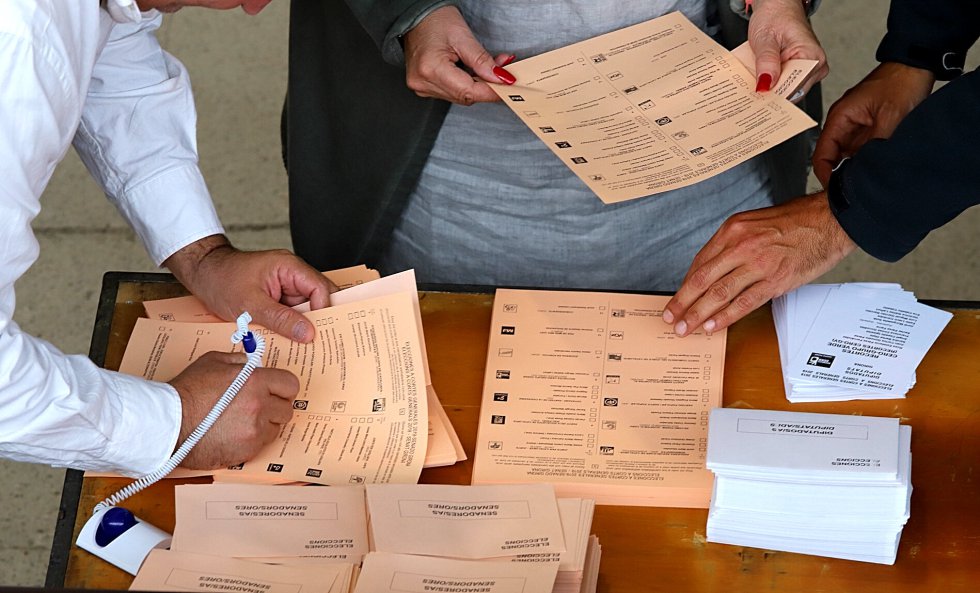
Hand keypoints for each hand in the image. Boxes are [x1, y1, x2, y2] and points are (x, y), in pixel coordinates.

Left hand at [164, 235, 335, 342]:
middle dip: (317, 321)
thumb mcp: (250, 304)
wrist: (201, 274)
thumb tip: (308, 333)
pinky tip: (287, 341)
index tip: (319, 333)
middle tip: (317, 343)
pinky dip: (290, 328)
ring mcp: (285, 288)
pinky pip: (291, 315)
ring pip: (305, 310)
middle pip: (317, 300)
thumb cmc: (221, 279)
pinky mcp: (277, 299)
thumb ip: (281, 319)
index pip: (320, 289)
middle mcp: (292, 276)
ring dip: (301, 327)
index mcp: (290, 267)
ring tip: (301, 346)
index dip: (324, 311)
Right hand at [169, 351, 297, 468]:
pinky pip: (262, 444)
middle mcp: (260, 406)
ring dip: (265, 424)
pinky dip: (252, 439)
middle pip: (286, 408)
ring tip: (243, 421)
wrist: (169, 423)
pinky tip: (235, 433)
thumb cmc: (187, 391)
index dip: (283, 387)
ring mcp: (255, 431)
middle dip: (275, 406)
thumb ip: (239, 360)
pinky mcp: (248, 451)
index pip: (290, 384)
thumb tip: (253, 363)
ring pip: (276, 428)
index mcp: (255, 382)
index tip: (276, 390)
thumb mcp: (213, 361)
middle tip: (259, 406)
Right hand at [403, 5, 515, 104]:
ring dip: (477, 85)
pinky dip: (465, 84)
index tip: (507, 86)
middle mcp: (423, 82)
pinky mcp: (424, 87)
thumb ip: (482, 61)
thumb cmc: (434, 20)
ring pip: (460, 96)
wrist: (416, 17)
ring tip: (484, 67)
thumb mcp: (463, 36)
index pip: (469, 91)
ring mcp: (422, 87)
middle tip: (500, 69)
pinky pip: (451, 92)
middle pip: (465, 96)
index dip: (491, 91)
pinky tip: (470, 72)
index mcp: (431, 69)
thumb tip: (499, 78)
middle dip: (486, 85)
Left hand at [662, 192, 855, 335]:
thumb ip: (732, 245)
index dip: (685, 286)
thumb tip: (713, 271)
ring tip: (685, 328)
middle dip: (682, 303)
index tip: (676, 300)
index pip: (700, 263)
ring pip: (719, 293)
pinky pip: (744, 303)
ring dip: (698, 314)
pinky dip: (725, 317)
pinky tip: (712, 326)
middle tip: (670, 319)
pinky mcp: (775, 281)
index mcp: (732, 230)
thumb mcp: (753, 223)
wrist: (828, 221)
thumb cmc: (794, 222)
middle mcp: (741, 246)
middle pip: (702, 280)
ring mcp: (758, 264)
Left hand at [748, 0, 827, 94]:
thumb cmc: (775, 16)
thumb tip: (765, 85)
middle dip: (771, 93)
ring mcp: (809, 70)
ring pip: (787, 89)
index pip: (795, 88)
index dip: (776, 97)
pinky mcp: (799, 71)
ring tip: (756, 83)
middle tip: (752, 94)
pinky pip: (785, 83)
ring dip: (770, 88)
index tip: (759, 102)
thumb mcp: (765, 39)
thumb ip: (766, 62)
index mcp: (812, 57)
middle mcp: (815, 65)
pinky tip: (761, 79)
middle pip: (791, 91)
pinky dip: (771, 83)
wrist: (778, 5)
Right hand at [812, 62, 934, 184]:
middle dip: (839, 174)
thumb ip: (874, 147)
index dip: (825, 174)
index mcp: (840, 117)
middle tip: (853, 190)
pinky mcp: (867, 128)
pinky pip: (859, 150)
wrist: (916, 66)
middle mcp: (843, 123)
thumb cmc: (901, 82)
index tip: (836, 190)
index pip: (821, 154)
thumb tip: (866, 170)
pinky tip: (873, 168)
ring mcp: (855, 126)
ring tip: (864, 180)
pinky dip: (863, 161)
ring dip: (853, 168)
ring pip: (846, 156)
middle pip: (831, 157)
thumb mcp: (890, 118)